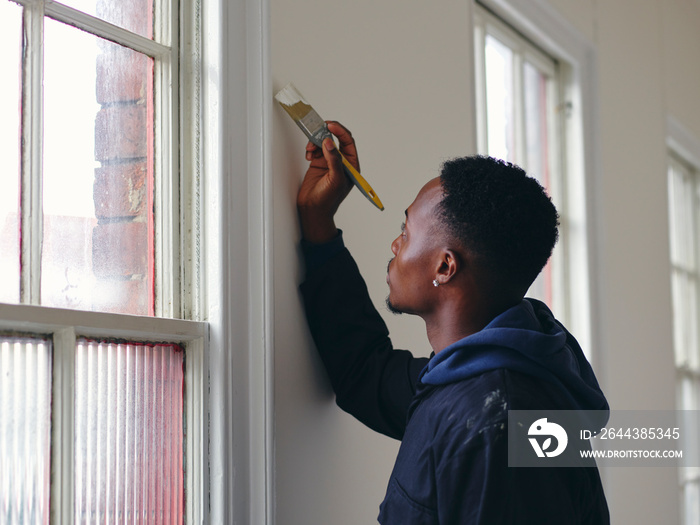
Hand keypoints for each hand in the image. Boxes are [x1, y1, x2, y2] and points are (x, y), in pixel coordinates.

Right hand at [297, 121, 358, 242]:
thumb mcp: (335, 179)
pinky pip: (315, 148)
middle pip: (337, 138)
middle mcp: (341, 161)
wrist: (313, 210)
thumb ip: (334, 160)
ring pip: (324, 142)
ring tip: (311, 148)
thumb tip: (329, 142)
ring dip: (316, 141)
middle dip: (327, 132)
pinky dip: (311, 148)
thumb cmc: (328, 200)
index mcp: (351, 164)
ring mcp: (329, 162)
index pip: (348, 141)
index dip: (340, 131)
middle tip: (319, 128)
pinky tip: (309, 155)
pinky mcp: (318, 163)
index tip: (330, 125)